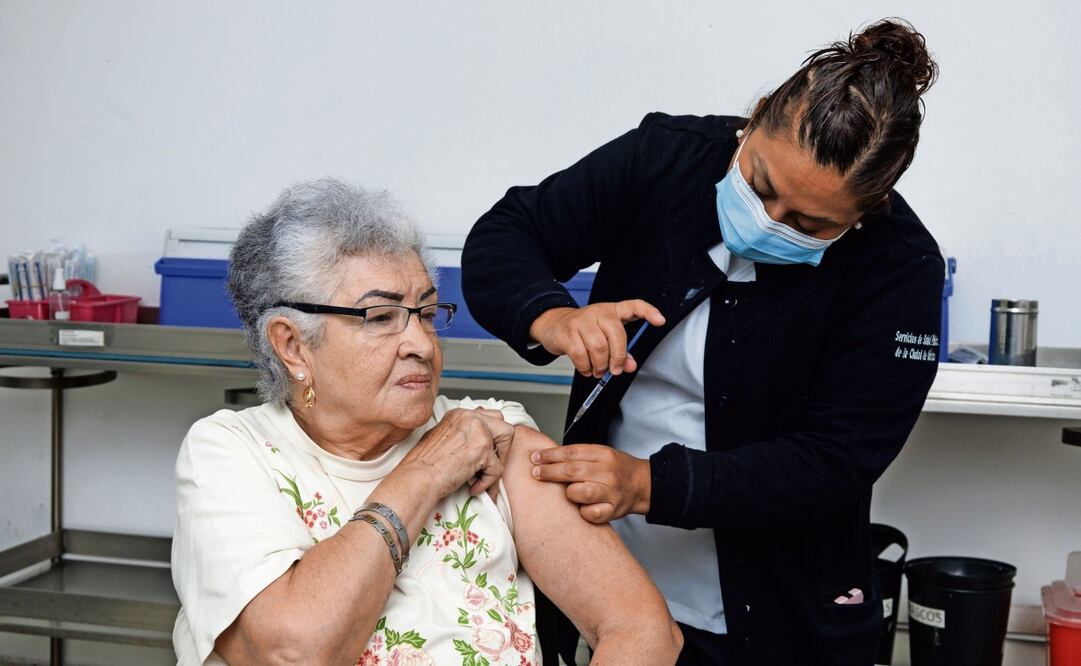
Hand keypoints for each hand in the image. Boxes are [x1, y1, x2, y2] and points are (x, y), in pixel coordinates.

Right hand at [397, 408, 513, 498]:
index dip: (492, 438)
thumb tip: (477, 445)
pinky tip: (473, 488)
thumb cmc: (424, 464)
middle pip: (504, 426)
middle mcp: (470, 417)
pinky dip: (488, 482)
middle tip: (491, 465)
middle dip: (503, 447)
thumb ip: (462, 437)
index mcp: (460, 415)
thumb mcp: (443, 439)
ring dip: (497, 464)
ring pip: (506, 444)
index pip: (489, 417)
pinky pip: (497, 469)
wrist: (418, 477)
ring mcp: (477, 431)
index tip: (487, 453)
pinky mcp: (482, 449)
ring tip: (484, 478)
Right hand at [529, 301, 664, 377]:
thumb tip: (630, 365)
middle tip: (615, 370)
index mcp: (612, 311)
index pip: (634, 306)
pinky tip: (586, 368)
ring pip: (598, 347)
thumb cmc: (584, 331)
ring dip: (600, 365)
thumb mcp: (605, 336)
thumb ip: (621, 351)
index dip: (649, 312)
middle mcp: (598, 312)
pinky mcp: (568, 333)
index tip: (660, 321)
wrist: (553, 324)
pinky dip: (585, 367)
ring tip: (598, 370)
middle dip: (618, 357)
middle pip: (616, 334)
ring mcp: (581, 321)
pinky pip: (580, 355)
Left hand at [529, 444, 650, 522]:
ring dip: (569, 493)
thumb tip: (545, 457)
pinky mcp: (613, 510)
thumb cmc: (616, 468)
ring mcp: (611, 492)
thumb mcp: (600, 454)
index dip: (550, 455)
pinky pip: (591, 514)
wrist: (641, 484)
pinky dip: (583, 512)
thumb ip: (577, 456)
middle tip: (535, 473)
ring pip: (581, 492)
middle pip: (572, 471)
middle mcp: (608, 472)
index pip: (571, 452)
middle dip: (550, 472)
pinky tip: (581, 508)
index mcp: (603, 454)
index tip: (535, 458)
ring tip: (567, 493)